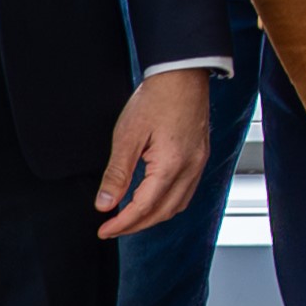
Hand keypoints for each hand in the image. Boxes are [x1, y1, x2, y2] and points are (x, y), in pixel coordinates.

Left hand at [95, 67, 213, 238]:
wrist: (183, 75)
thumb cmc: (157, 99)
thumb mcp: (127, 135)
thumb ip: (117, 173)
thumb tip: (105, 203)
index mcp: (171, 165)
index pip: (143, 207)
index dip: (122, 224)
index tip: (104, 230)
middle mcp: (190, 169)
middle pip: (162, 213)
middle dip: (136, 225)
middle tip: (113, 228)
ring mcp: (199, 164)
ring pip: (177, 206)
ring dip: (153, 216)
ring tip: (130, 217)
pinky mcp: (200, 158)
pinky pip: (186, 192)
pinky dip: (167, 203)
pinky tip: (153, 199)